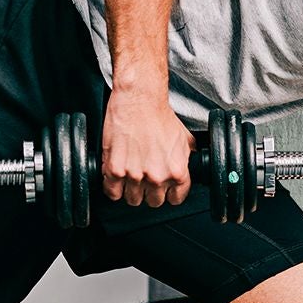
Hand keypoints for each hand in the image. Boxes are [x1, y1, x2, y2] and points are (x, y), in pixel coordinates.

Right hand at [102, 88, 195, 208]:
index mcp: (176, 171)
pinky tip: (116, 178)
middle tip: (145, 179)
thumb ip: (187, 158)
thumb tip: (189, 167)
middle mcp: (157, 176)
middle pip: (153, 202)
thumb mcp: (183, 138)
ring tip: (131, 176)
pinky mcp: (114, 169)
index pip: (175, 199)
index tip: (164, 189)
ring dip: (131, 190)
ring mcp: (135, 175)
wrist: (139, 100)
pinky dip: (113, 188)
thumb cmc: (159, 115)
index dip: (169, 193)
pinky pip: (112, 193)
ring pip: (132, 200)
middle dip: (150, 192)